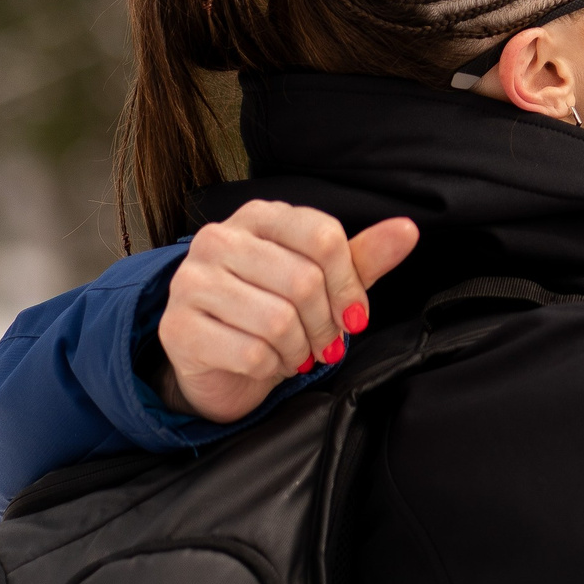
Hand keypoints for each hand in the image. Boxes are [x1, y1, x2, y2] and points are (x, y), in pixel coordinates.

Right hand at [154, 201, 420, 421]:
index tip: (353, 313)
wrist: (219, 360)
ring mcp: (191, 282)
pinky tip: (269, 363)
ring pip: (277, 320)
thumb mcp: (324, 279)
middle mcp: (218, 239)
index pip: (323, 236)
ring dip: (300, 347)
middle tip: (325, 340)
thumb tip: (406, 230)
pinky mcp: (177, 328)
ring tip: (297, 351)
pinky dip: (272, 367)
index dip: (349, 283)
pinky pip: (250, 352)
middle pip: (303, 280)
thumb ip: (363, 255)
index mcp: (259, 216)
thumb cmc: (274, 308)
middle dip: (326, 323)